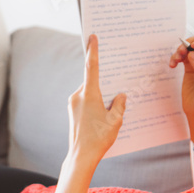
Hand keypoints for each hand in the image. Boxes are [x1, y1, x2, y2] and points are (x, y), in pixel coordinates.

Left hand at [67, 34, 125, 164]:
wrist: (81, 156)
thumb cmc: (99, 138)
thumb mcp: (116, 120)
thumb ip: (120, 104)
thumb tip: (121, 95)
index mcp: (89, 94)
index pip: (91, 67)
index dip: (93, 50)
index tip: (92, 37)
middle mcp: (78, 95)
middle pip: (92, 80)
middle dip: (104, 81)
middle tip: (116, 81)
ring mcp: (73, 103)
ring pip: (89, 91)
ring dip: (100, 94)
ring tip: (111, 107)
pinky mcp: (72, 110)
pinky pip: (85, 100)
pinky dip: (95, 102)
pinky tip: (103, 113)